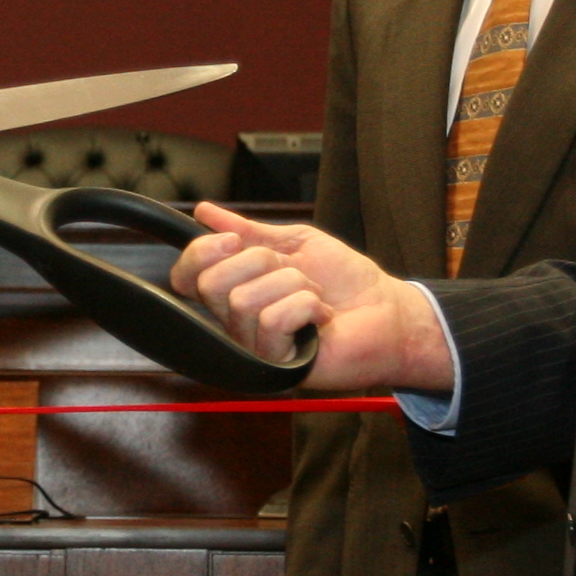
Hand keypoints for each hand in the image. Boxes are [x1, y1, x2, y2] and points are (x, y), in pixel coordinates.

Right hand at [172, 205, 454, 393]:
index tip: (233, 240)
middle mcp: (237, 323)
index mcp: (237, 292)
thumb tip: (205, 211)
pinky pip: (271, 320)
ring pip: (244, 300)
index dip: (199, 253)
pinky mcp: (277, 364)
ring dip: (293, 284)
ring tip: (316, 296)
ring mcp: (255, 346)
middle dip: (259, 262)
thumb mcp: (295, 243)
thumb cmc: (348, 281)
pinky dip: (306, 306)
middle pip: (210, 283)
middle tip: (294, 271)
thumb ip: (250, 230)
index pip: (187, 276)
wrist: (388, 311)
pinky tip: (322, 317)